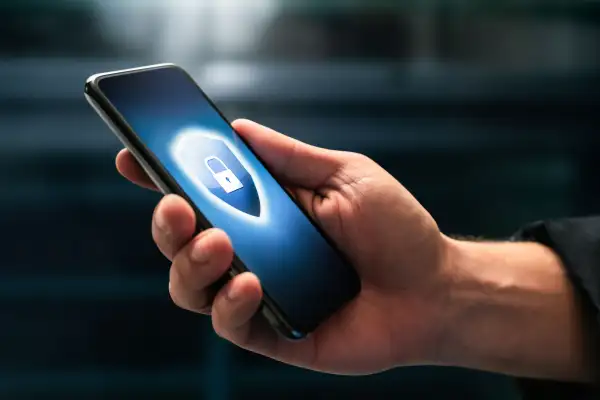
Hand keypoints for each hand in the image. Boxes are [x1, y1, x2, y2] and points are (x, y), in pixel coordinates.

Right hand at [116, 119, 453, 374]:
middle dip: (166, 223)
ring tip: (220, 243)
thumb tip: (236, 128)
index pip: (201, 194)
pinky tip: (251, 283)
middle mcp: (252, 252)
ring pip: (190, 286)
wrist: (434, 289)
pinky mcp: (272, 333)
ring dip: (191, 263)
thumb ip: (290, 156)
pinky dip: (229, 303)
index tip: (131, 157)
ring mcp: (258, 294)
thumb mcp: (346, 176)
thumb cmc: (395, 230)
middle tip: (178, 205)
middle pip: (182, 241)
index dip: (160, 177)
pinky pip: (229, 324)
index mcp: (264, 211)